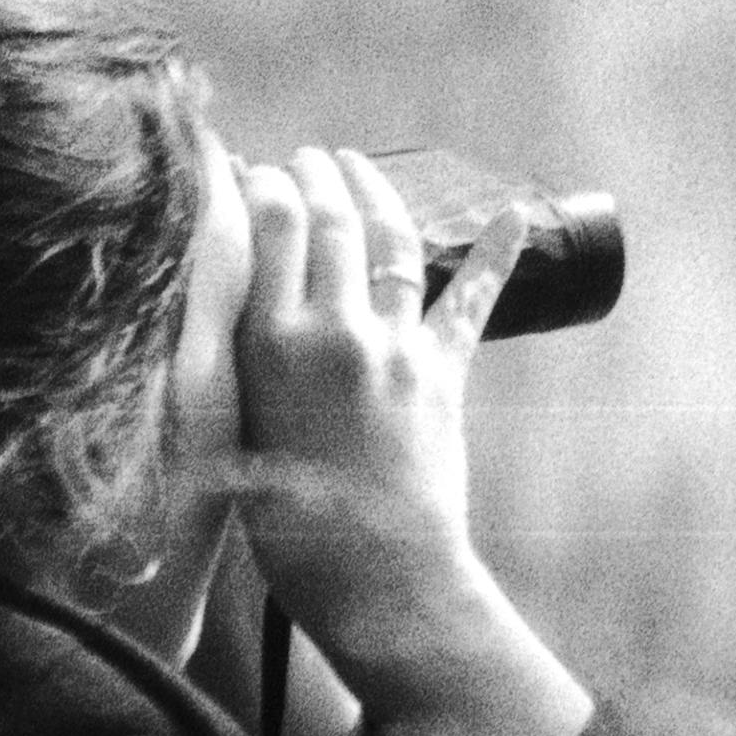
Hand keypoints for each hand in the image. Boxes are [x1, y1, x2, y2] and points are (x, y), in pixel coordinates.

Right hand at [230, 147, 593, 735]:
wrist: (375, 579)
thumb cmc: (287, 529)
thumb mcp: (232, 440)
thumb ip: (232, 373)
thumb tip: (219, 325)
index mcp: (271, 346)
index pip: (270, 226)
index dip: (264, 183)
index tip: (255, 168)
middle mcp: (336, 332)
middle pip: (329, 221)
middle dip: (315, 176)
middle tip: (305, 157)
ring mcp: (396, 348)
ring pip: (389, 242)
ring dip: (372, 194)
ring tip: (354, 165)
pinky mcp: (442, 374)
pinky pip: (470, 300)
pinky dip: (495, 254)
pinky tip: (515, 218)